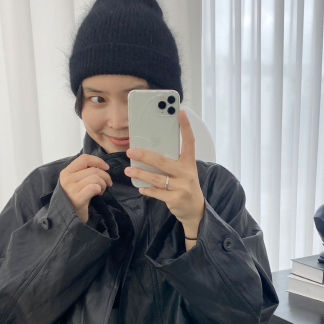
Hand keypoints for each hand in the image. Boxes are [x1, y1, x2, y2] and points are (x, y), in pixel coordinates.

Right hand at [59, 154, 112, 223]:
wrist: (70, 218)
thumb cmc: (75, 198)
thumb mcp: (76, 182)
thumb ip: (84, 173)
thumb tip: (101, 166)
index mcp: (66, 172)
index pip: (84, 158)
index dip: (98, 161)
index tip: (106, 168)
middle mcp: (67, 179)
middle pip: (93, 170)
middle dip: (105, 176)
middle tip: (107, 184)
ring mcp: (71, 189)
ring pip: (95, 178)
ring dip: (103, 184)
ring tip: (101, 190)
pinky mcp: (78, 198)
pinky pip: (94, 187)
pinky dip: (100, 189)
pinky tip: (98, 194)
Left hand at [125, 110, 204, 234]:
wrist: (195, 210)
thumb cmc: (186, 186)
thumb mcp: (184, 172)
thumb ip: (172, 162)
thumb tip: (149, 152)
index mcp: (189, 163)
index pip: (190, 142)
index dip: (186, 127)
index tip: (181, 113)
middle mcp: (187, 173)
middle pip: (163, 162)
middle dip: (145, 156)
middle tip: (130, 151)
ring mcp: (182, 187)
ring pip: (157, 179)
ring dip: (141, 174)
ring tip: (128, 171)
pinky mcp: (175, 199)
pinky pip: (157, 193)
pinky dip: (147, 190)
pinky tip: (140, 187)